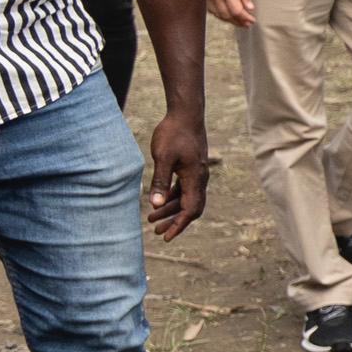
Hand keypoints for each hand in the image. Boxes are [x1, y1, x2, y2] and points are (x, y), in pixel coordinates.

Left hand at [144, 112, 209, 238]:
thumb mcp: (163, 158)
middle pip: (191, 208)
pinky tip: (160, 200)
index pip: (190, 210)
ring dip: (171, 210)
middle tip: (157, 232)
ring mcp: (196, 174)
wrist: (186, 115)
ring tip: (151, 217)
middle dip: (174, 221)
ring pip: (186, 199)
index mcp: (195, 178)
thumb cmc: (174, 134)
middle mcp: (199, 179)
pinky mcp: (191, 168)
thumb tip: (155, 205)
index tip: (166, 236)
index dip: (178, 225)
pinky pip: (184, 189)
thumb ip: (160, 182)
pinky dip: (172, 198)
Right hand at [203, 0, 255, 25]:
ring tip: (239, 22)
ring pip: (219, 15)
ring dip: (230, 20)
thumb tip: (250, 8)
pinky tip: (227, 15)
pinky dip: (221, 15)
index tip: (252, 21)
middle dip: (238, 22)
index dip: (245, 18)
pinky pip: (212, 11)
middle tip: (247, 24)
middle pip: (228, 16)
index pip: (237, 11)